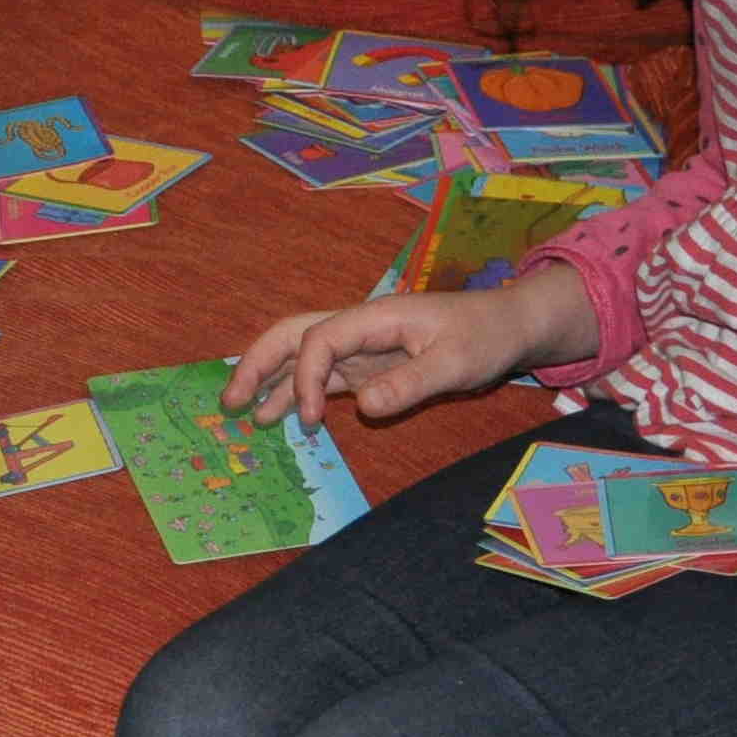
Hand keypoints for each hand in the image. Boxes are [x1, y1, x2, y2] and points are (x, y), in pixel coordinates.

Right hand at [223, 270, 594, 430]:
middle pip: (292, 334)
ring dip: (269, 379)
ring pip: (301, 355)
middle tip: (229, 402)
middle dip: (257, 363)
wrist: (508, 326)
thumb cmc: (485, 337)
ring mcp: (362, 347)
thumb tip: (364, 408)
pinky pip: (323, 376)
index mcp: (375, 318)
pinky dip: (296, 393)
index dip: (304, 379)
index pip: (319, 340)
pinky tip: (278, 417)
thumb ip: (410, 384)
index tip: (309, 419)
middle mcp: (360, 328)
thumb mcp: (456, 362)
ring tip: (240, 412)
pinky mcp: (370, 365)